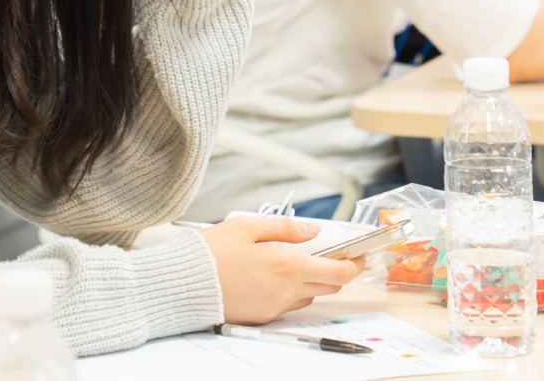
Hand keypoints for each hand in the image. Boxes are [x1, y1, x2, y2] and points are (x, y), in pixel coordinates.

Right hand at [202, 217, 364, 324]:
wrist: (184, 285)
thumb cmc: (211, 253)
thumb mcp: (247, 226)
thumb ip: (285, 228)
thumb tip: (312, 230)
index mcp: (287, 265)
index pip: (339, 272)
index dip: (355, 264)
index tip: (359, 255)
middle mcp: (287, 290)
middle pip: (329, 286)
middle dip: (335, 271)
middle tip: (331, 254)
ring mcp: (276, 306)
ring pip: (308, 295)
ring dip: (310, 280)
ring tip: (291, 262)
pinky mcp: (263, 317)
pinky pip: (288, 304)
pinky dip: (288, 290)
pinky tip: (270, 276)